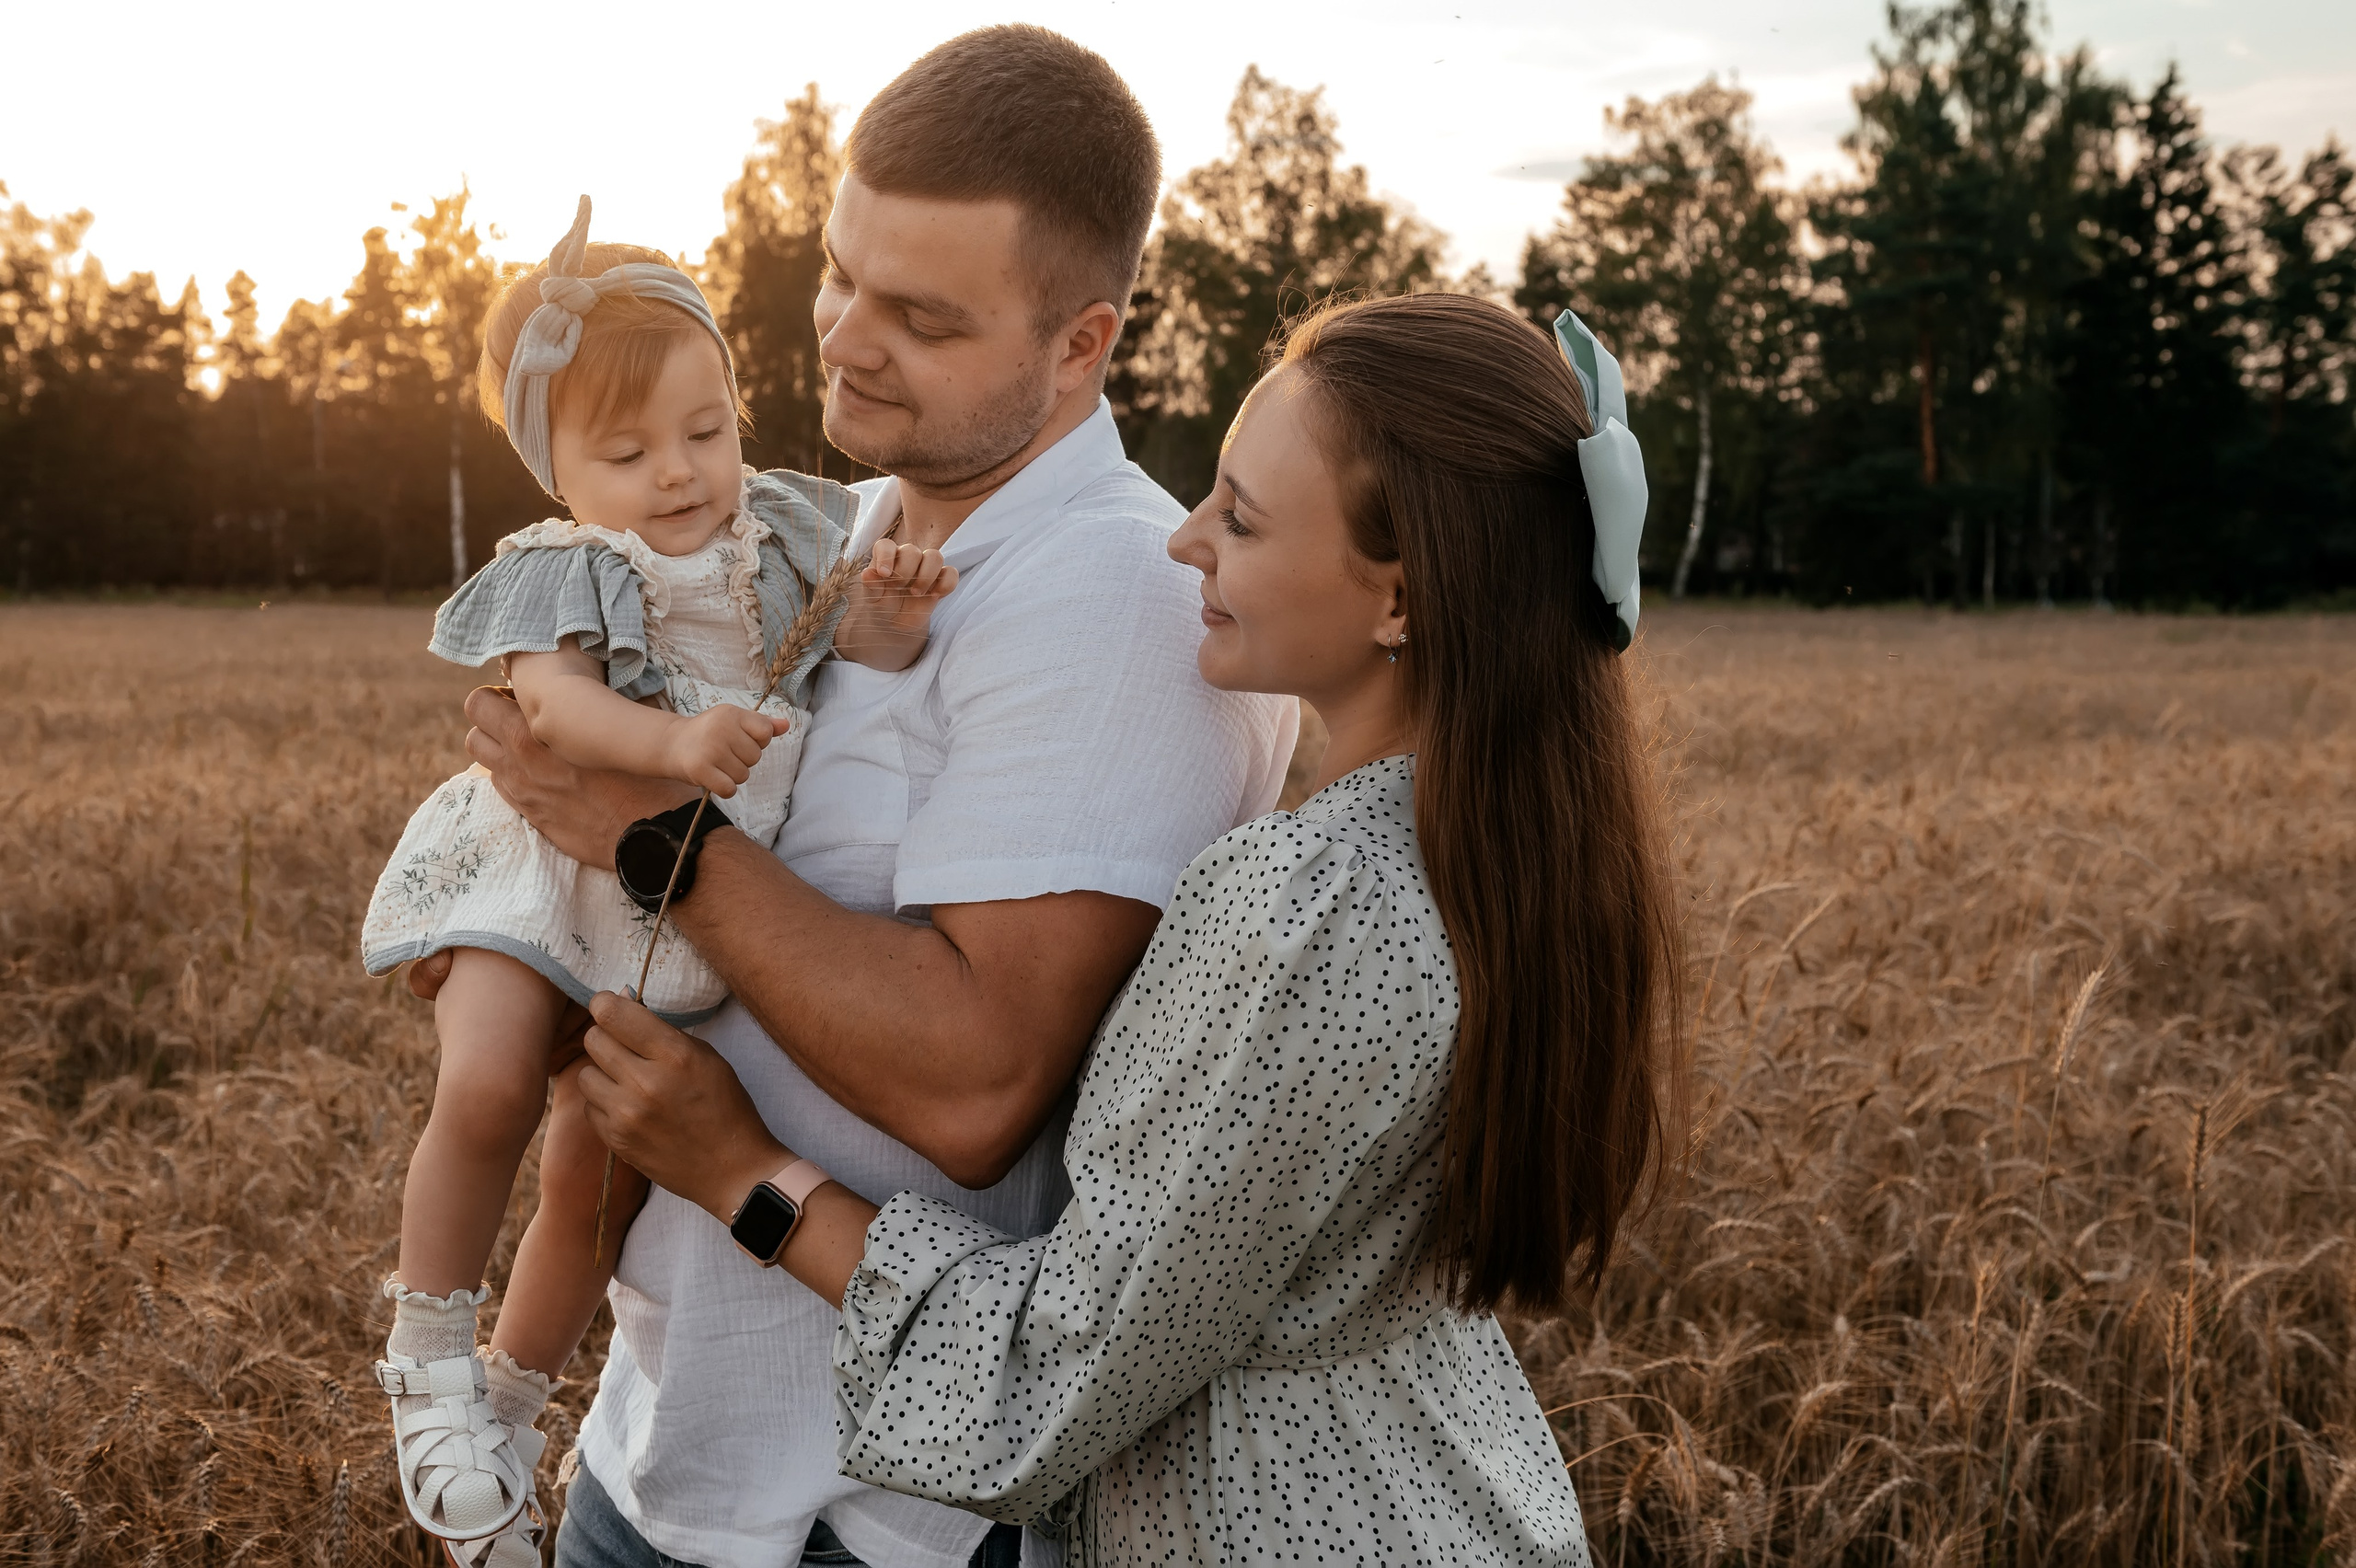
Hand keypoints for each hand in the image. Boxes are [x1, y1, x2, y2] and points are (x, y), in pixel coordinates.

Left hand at [466, 685, 688, 868]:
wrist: (651, 834)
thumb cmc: (646, 776)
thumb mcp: (626, 725)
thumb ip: (598, 704)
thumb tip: (593, 687)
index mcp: (538, 732)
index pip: (482, 703)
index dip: (503, 695)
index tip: (529, 697)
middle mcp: (520, 761)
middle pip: (473, 731)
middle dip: (492, 720)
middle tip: (523, 718)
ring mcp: (523, 792)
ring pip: (483, 761)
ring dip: (499, 748)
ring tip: (532, 747)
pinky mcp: (532, 815)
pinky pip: (503, 787)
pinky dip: (513, 775)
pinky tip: (545, 775)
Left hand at [574, 991, 787, 1222]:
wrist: (732, 1169)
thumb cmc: (725, 1107)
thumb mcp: (707, 1058)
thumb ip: (664, 1032)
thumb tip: (624, 1003)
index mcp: (675, 1055)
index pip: (613, 1014)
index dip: (606, 1005)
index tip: (611, 1008)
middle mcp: (646, 1083)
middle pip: (593, 1039)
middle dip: (606, 1037)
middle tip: (624, 1046)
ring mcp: (626, 1115)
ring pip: (585, 1073)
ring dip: (601, 1072)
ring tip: (625, 1080)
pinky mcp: (615, 1140)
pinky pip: (590, 1107)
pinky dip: (604, 1103)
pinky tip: (628, 1107)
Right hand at [664, 705, 779, 797]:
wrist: (672, 744)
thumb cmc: (709, 733)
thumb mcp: (734, 722)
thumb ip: (762, 724)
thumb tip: (786, 725)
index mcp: (732, 713)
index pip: (765, 732)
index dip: (758, 741)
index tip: (741, 739)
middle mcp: (721, 729)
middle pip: (755, 757)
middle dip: (743, 760)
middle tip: (724, 753)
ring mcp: (710, 749)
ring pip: (743, 775)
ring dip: (733, 775)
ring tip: (717, 763)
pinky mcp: (700, 769)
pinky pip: (729, 789)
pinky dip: (724, 788)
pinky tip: (714, 777)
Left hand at [860, 540, 958, 636]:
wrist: (897, 622)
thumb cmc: (883, 604)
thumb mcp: (873, 599)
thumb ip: (871, 585)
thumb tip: (867, 574)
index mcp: (886, 558)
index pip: (886, 545)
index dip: (886, 556)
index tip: (884, 574)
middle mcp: (907, 558)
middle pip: (912, 550)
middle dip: (906, 570)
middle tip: (900, 587)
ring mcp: (925, 567)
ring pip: (935, 556)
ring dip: (926, 575)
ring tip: (917, 593)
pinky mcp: (941, 579)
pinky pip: (951, 573)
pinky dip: (946, 583)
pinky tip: (935, 595)